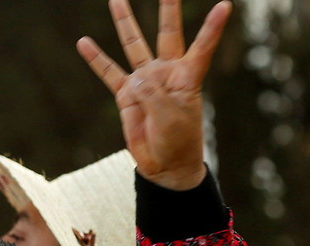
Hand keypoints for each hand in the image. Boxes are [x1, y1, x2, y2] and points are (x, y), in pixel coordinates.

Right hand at [77, 0, 231, 189]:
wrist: (165, 165)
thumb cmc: (178, 141)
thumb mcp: (170, 118)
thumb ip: (153, 96)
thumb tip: (135, 79)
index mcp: (187, 77)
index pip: (202, 47)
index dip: (212, 28)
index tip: (225, 6)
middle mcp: (167, 73)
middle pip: (167, 33)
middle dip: (168, 9)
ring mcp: (146, 82)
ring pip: (134, 45)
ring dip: (125, 22)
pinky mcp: (127, 95)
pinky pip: (109, 72)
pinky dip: (96, 58)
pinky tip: (84, 42)